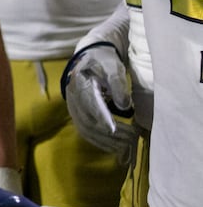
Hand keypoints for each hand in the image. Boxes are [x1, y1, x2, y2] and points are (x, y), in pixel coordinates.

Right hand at [61, 42, 134, 160]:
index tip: (124, 131)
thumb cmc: (103, 62)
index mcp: (80, 84)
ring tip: (126, 145)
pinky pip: (85, 132)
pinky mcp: (77, 114)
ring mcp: (73, 108)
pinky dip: (100, 142)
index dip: (106, 121)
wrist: (90, 59)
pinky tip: (114, 147)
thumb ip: (118, 84)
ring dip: (107, 141)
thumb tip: (125, 106)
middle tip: (133, 137)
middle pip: (89, 122)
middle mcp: (73, 98)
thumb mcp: (113, 67)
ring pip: (87, 130)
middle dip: (112, 134)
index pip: (91, 107)